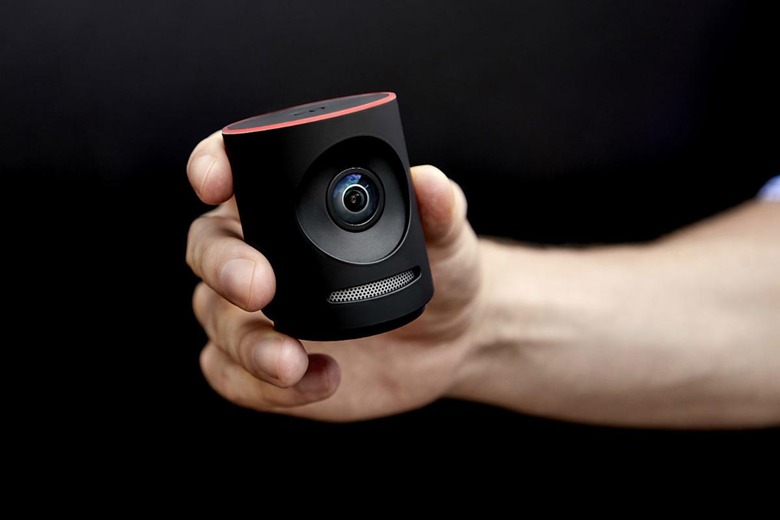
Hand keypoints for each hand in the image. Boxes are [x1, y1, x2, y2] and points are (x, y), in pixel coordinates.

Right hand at [186, 131, 482, 421]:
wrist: (451, 338)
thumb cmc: (440, 269)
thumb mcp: (446, 238)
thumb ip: (439, 209)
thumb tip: (430, 182)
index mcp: (293, 202)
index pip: (236, 167)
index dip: (211, 165)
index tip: (213, 184)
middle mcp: (264, 250)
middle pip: (207, 246)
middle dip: (223, 265)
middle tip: (259, 290)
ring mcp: (258, 310)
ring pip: (215, 317)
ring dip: (247, 343)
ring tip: (292, 361)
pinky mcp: (263, 362)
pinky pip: (233, 375)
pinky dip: (262, 385)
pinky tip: (317, 380)